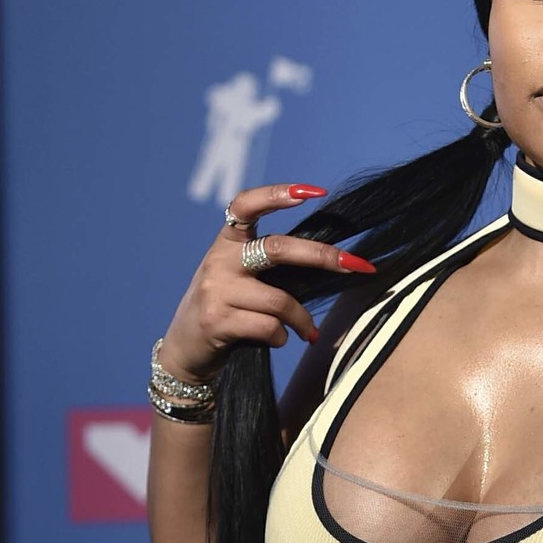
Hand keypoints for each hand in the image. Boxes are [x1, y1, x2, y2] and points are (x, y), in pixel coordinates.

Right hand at [157, 182, 376, 384]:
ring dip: (303, 320)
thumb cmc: (226, 310)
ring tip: (308, 332)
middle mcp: (219, 261)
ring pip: (280, 300)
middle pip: (279, 249)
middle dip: (323, 256)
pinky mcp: (218, 321)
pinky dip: (283, 337)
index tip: (315, 192)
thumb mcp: (239, 278)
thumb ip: (269, 267)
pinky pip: (270, 327)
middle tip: (357, 265)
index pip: (247, 204)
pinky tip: (278, 340)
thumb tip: (329, 263)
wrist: (185, 350)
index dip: (278, 194)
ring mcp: (217, 290)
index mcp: (226, 242)